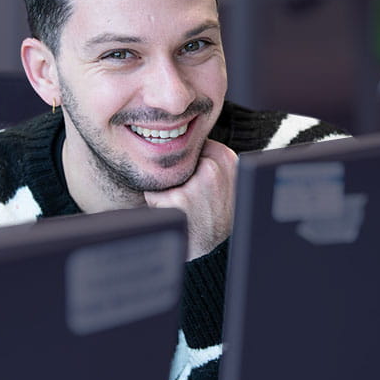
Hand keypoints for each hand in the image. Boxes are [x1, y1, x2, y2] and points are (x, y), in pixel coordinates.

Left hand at [144, 140, 236, 260]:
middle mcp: (214, 169)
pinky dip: (156, 203)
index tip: (196, 179)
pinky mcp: (178, 200)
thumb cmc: (213, 212)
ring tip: (184, 206)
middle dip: (177, 174)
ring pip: (164, 174)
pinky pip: (153, 192)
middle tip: (192, 197)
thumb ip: (212, 156)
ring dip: (167, 188)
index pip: (192, 144)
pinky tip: (174, 214)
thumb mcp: (226, 180)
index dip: (189, 162)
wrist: (210, 250)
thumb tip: (181, 130)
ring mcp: (197, 185)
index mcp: (226, 159)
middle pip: (176, 158)